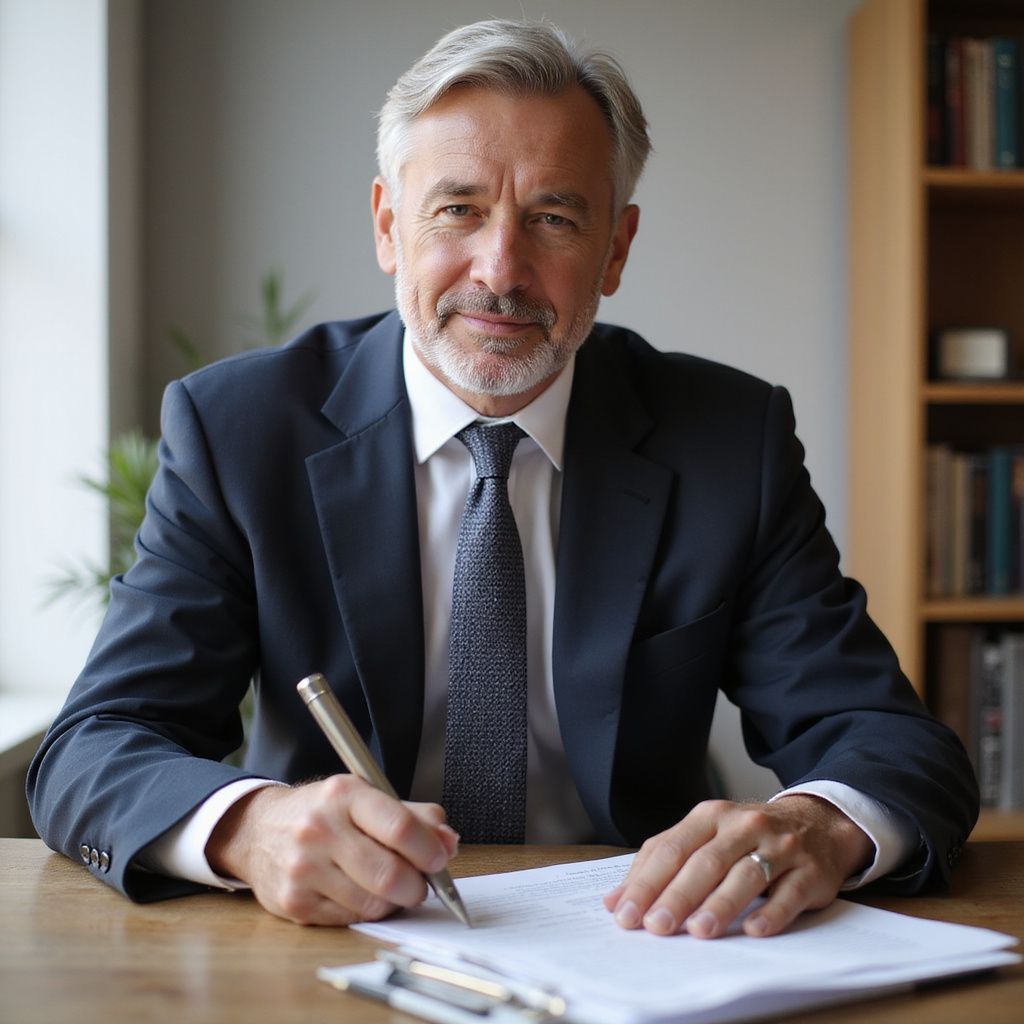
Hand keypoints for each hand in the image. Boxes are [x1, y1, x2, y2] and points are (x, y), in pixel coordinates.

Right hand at [205, 776, 458, 924]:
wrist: (258, 830)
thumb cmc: (323, 812)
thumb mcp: (365, 796)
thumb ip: (413, 816)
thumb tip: (449, 842)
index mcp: (343, 795)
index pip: (400, 827)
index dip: (429, 849)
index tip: (440, 858)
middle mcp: (319, 830)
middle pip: (390, 874)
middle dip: (417, 885)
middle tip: (420, 882)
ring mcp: (303, 869)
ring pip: (373, 903)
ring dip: (393, 901)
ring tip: (390, 885)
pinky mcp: (294, 903)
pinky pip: (350, 919)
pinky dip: (366, 911)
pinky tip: (360, 892)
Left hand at [603, 795, 872, 938]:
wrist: (818, 823)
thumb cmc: (748, 836)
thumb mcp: (705, 837)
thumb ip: (662, 863)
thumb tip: (616, 901)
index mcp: (710, 816)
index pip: (671, 848)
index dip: (646, 882)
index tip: (625, 913)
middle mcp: (743, 825)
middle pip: (705, 861)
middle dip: (677, 895)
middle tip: (656, 926)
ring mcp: (779, 846)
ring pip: (745, 874)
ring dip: (720, 904)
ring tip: (698, 931)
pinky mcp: (810, 871)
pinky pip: (790, 893)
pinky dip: (772, 912)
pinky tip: (755, 929)